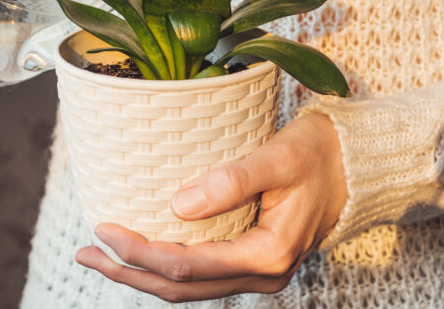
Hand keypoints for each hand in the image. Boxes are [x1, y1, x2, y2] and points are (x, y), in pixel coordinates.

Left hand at [75, 113, 347, 302]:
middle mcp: (262, 274)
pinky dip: (167, 266)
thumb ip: (232, 181)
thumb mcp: (278, 158)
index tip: (103, 228)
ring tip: (101, 255)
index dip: (140, 252)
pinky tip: (143, 251)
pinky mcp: (252, 259)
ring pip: (190, 287)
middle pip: (181, 288)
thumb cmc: (319, 155)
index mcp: (267, 254)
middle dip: (129, 273)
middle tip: (87, 250)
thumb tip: (177, 204)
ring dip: (143, 275)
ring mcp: (257, 272)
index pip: (188, 266)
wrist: (355, 166)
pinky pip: (202, 274)